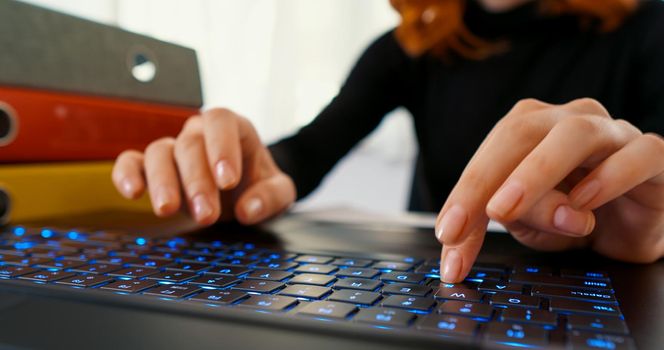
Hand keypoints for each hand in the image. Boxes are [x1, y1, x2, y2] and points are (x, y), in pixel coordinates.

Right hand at [112, 108, 295, 224]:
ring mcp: (174, 149)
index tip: (228, 181)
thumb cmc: (259, 186)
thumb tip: (249, 210)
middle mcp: (199, 133)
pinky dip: (126, 174)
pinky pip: (131, 162)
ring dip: (162, 182)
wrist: (243, 192)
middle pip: (190, 145)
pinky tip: (132, 193)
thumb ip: (272, 197)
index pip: (220, 122)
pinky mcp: (151, 169)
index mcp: (233, 128)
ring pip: (158, 153)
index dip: (221, 148)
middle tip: (206, 214)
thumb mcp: (280, 192)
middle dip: (197, 181)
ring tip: (167, 210)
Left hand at [435, 98, 663, 281]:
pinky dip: (609, 176)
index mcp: (529, 130)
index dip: (464, 193)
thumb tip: (492, 217)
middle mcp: (566, 121)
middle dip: (488, 177)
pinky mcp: (653, 155)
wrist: (633, 225)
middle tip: (476, 217)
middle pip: (520, 132)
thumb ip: (512, 217)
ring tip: (512, 209)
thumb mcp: (530, 223)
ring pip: (575, 134)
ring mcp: (612, 133)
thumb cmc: (574, 213)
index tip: (448, 233)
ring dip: (538, 172)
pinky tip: (585, 202)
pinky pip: (636, 154)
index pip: (489, 153)